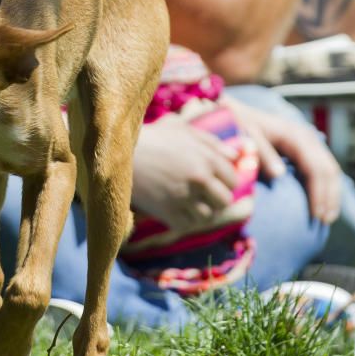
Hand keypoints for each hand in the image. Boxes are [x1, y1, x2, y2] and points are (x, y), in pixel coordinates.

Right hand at [132, 115, 240, 230]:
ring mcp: (184, 197)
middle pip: (224, 201)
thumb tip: (237, 155)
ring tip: (190, 206)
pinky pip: (187, 226)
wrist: (117, 154)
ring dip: (201, 213)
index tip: (212, 182)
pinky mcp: (167, 212)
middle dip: (216, 200)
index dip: (224, 182)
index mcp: (207, 158)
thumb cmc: (151, 138)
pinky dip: (184, 222)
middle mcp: (200, 179)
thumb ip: (212, 142)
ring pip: (208, 217)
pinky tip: (176, 213)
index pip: (232, 180)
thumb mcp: (183, 129)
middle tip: (204, 197)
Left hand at [223, 98, 340, 222]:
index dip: (320, 194)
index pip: (316, 168)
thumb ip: (261, 153)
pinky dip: (323, 187)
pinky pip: (320, 169)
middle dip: (330, 197)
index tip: (317, 216)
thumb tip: (280, 174)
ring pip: (329, 170)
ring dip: (330, 194)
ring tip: (326, 218)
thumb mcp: (244, 135)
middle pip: (329, 170)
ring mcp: (306, 142)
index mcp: (295, 136)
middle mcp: (306, 138)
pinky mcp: (301, 149)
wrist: (230, 111)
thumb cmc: (234, 125)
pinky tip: (319, 204)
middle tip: (324, 222)